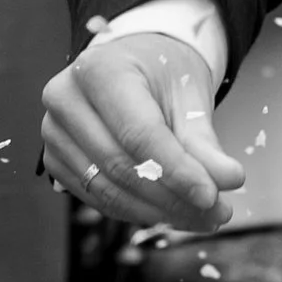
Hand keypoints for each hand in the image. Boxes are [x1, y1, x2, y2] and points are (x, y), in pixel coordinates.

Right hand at [40, 32, 243, 233]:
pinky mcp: (55, 161)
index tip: (212, 196)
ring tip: (203, 218)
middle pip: (121, 166)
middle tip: (217, 213)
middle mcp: (65, 100)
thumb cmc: (162, 73)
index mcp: (99, 70)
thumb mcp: (189, 94)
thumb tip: (228, 180)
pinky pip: (97, 197)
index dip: (177, 171)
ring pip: (107, 189)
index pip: (139, 134)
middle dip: (173, 197)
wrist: (134, 63)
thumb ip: (204, 140)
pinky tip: (172, 213)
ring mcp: (53, 133)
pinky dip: (137, 210)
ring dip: (158, 212)